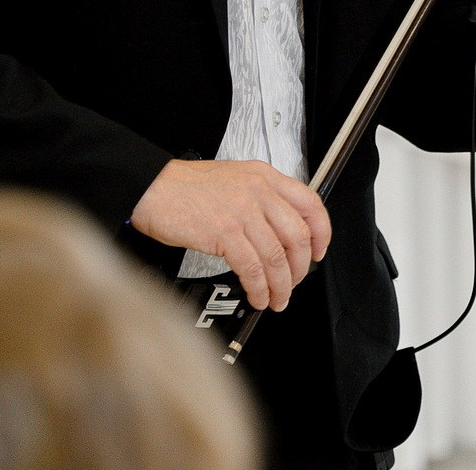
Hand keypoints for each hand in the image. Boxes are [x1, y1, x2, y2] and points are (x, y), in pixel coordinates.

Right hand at [130, 159, 330, 311]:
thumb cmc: (187, 188)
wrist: (153, 189)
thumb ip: (261, 200)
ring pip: (277, 256)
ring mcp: (241, 211)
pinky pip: (253, 267)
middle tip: (293, 283)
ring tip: (275, 299)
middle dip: (300, 268)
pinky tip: (257, 295)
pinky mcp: (223, 232)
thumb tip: (282, 235)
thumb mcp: (235, 180)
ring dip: (280, 286)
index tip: (319, 251)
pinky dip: (259, 287)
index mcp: (264, 177)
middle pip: (297, 235)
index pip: (310, 203)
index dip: (321, 233)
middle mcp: (257, 191)